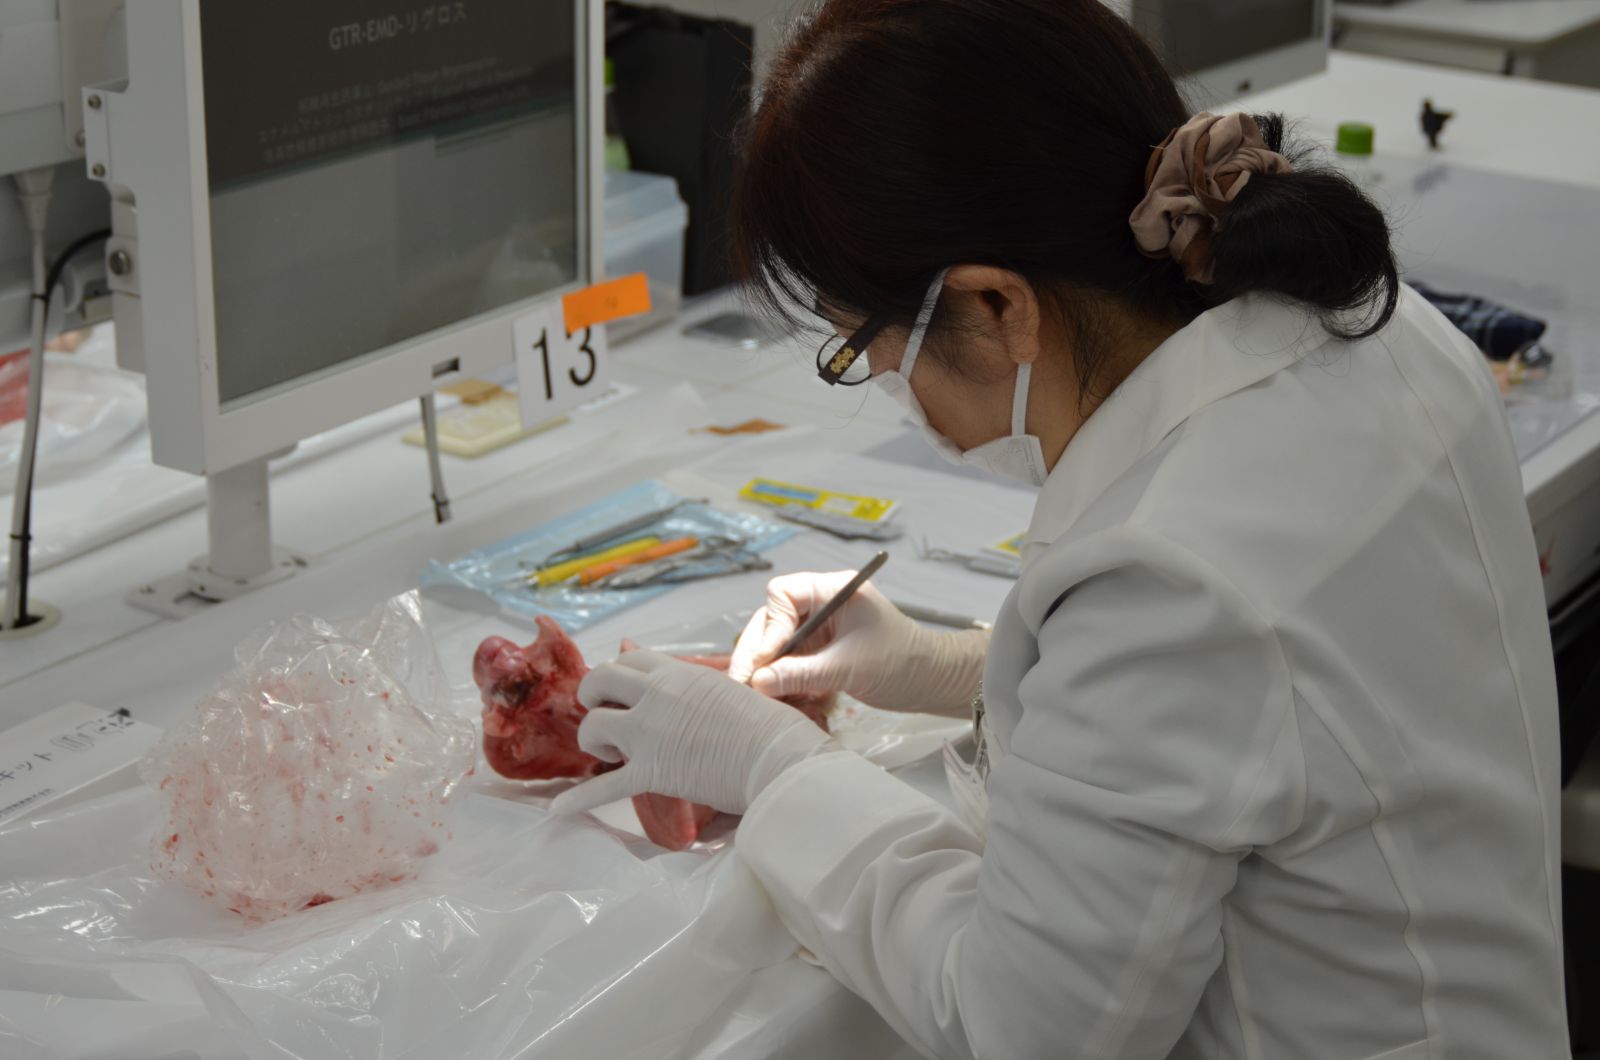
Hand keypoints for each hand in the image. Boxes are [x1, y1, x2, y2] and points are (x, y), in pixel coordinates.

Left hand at [549, 650, 835, 816]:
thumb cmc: (767, 725)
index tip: (624, 693)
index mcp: (677, 672)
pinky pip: (604, 787)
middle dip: (593, 698)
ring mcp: (649, 734)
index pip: (629, 659)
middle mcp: (655, 695)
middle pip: (598, 682)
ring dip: (592, 741)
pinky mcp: (652, 772)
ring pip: (592, 728)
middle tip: (606, 718)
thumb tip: (670, 677)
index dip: (619, 677)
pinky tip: (560, 809)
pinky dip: (579, 800)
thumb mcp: (723, 688)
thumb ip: (689, 683)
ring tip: (607, 755)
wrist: (779, 758)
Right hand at [729, 572, 988, 715]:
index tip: (767, 659)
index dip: (769, 627)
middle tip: (744, 685)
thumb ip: (801, 673)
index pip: (782, 595)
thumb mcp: (847, 668)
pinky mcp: (821, 653)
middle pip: (772, 621)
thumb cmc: (900, 662)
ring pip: (777, 646)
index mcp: (832, 591)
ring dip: (769, 672)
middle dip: (759, 654)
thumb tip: (758, 682)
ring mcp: (819, 630)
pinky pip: (790, 664)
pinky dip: (784, 682)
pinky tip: (783, 701)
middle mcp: (821, 605)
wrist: (932, 682)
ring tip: (760, 698)